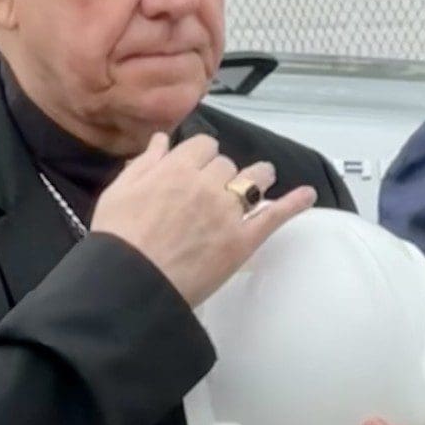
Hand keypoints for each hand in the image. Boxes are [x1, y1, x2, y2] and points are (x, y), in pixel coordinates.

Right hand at [90, 133, 313, 308]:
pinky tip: (308, 195)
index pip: (203, 146)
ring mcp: (228, 212)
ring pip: (254, 180)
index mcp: (177, 167)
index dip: (201, 156)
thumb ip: (143, 163)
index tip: (196, 169)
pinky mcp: (241, 242)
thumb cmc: (116, 241)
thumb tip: (162, 140)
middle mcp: (207, 183)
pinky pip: (274, 216)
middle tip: (214, 191)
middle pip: (227, 165)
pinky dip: (294, 204)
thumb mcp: (118, 193)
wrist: (130, 284)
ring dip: (258, 177)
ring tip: (262, 180)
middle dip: (222, 174)